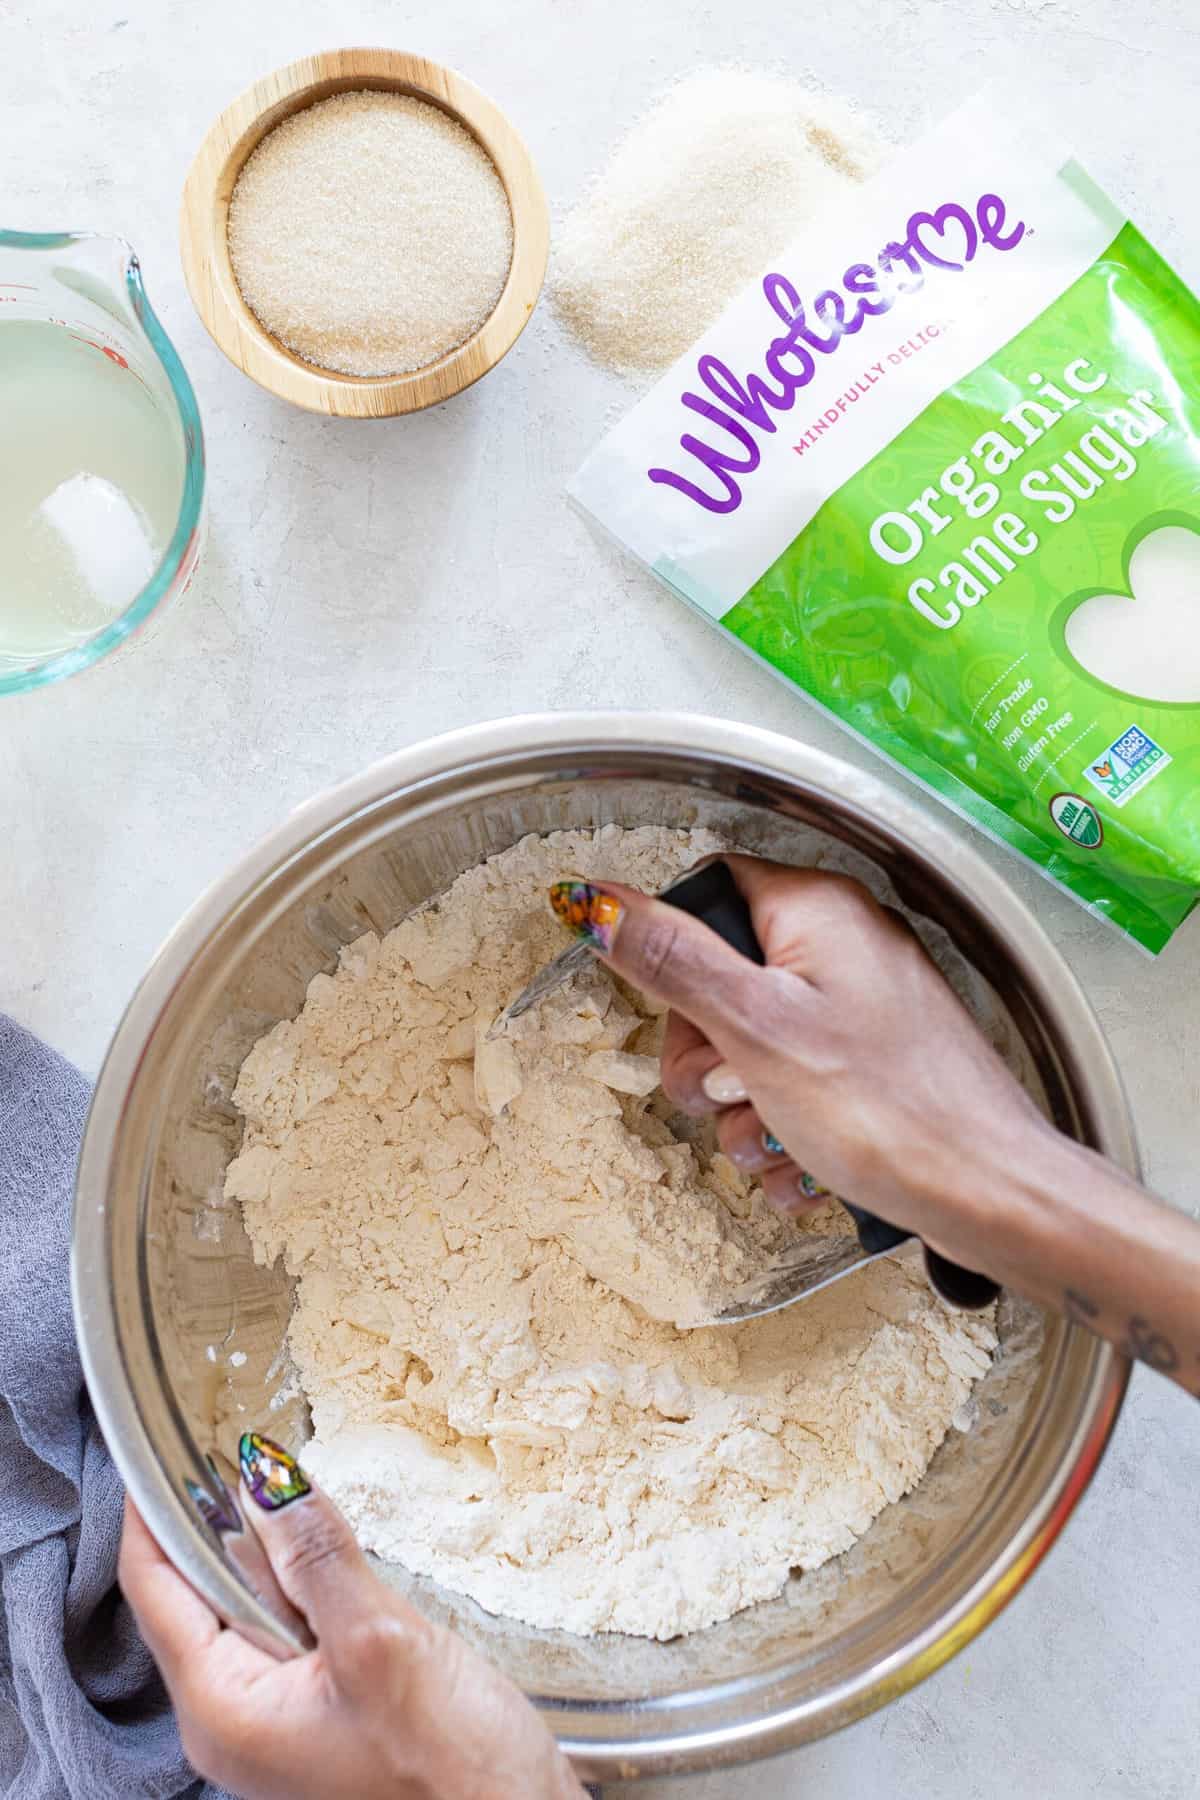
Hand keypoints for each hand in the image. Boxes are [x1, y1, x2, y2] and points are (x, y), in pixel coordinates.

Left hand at [118, 1437, 584, 1799]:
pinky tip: (330, 1549)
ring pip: (246, 1607)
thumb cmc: (452, 1769)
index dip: (153, 1508)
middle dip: (215, 1518)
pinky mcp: (318, 1715)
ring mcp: (274, 1722)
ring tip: (290, 1483)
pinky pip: (286, 1630)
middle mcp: (231, 1721)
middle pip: (194, 1594)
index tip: (167, 1438)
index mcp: (223, 1709)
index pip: (154, 1586)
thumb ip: (316, 1556)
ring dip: (264, 1546)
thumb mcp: (381, 1642)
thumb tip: (265, 1479)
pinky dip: (299, 1580)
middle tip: (250, 1444)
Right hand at [557, 857, 1051, 1273]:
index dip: (674, 957)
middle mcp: (845, 945)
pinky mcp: (875, 1067)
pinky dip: (788, 1133)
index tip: (673, 1017)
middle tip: (721, 1094)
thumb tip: (598, 902)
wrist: (992, 1196)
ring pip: (755, 1048)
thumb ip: (673, 960)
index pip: (710, 891)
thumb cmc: (891, 1110)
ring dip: (745, 1111)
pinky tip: (804, 1167)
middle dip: (706, 1057)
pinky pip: (799, 1089)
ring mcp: (864, 1009)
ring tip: (776, 1140)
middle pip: (724, 981)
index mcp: (818, 910)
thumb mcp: (755, 1029)